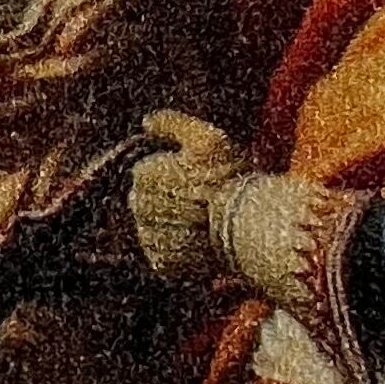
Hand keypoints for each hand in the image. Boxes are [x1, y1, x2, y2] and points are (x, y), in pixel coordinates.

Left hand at [127, 109, 245, 282]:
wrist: (245, 225)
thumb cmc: (228, 179)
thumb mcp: (206, 138)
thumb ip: (173, 124)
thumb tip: (147, 121)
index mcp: (145, 174)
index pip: (146, 172)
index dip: (170, 173)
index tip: (193, 177)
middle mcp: (139, 206)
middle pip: (147, 200)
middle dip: (166, 199)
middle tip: (199, 200)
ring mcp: (149, 235)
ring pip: (153, 227)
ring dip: (170, 224)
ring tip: (202, 223)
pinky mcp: (161, 262)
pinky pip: (163, 254)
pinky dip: (176, 249)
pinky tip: (198, 242)